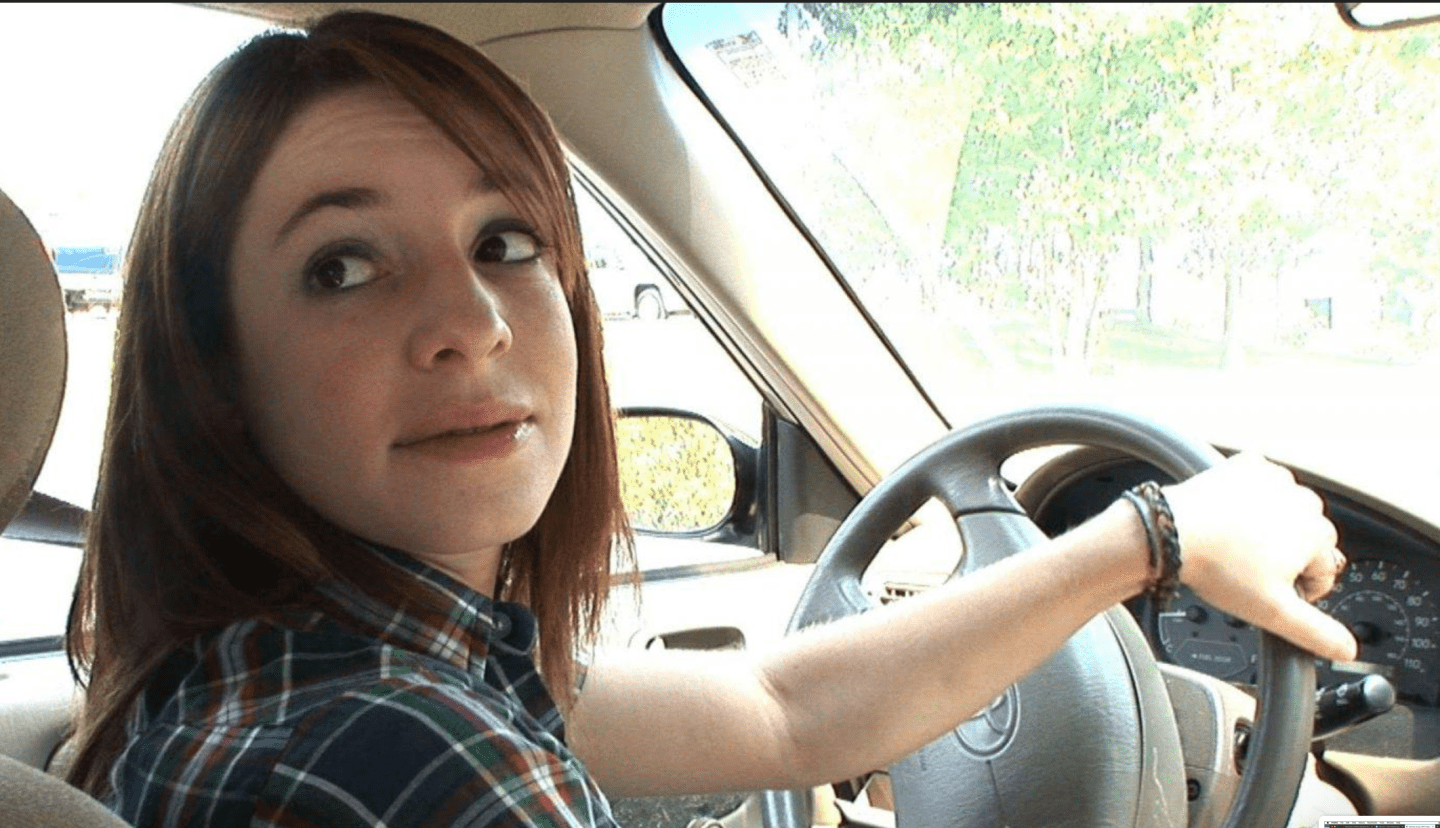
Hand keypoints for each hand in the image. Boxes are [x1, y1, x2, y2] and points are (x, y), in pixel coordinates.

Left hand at [1162, 452, 1357, 662]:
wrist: (1172, 531)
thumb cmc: (1220, 568)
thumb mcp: (1273, 612)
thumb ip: (1316, 633)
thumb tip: (1348, 649)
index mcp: (1318, 533)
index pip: (1324, 571)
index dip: (1299, 590)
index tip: (1271, 593)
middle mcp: (1303, 500)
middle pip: (1307, 539)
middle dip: (1286, 556)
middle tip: (1250, 570)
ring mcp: (1274, 478)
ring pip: (1286, 511)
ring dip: (1271, 526)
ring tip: (1238, 545)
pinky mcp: (1246, 465)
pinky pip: (1260, 485)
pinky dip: (1251, 499)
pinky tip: (1233, 516)